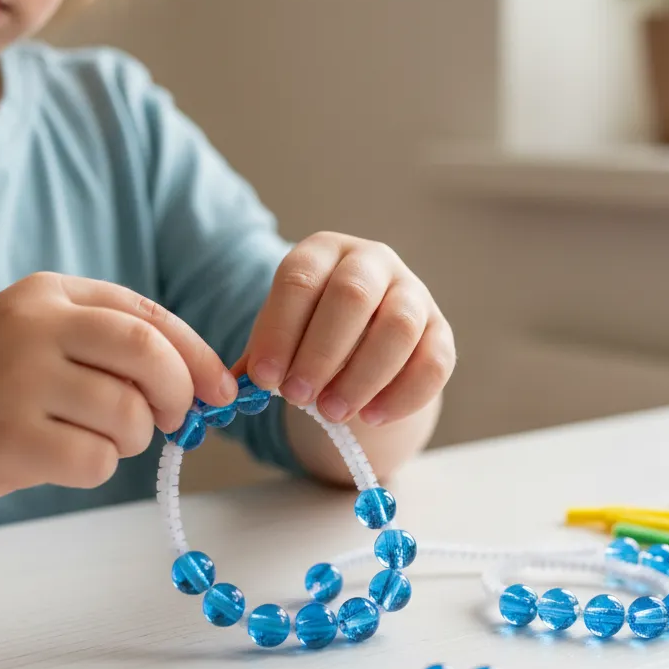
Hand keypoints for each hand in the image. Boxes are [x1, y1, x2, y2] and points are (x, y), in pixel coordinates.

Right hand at [0, 272, 235, 513]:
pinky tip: (59, 459)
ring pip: (129, 414)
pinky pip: (97, 459)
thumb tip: (205, 385)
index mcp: (49, 294)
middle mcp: (34, 326)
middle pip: (149, 353)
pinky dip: (96, 468)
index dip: (197, 356)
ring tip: (89, 437)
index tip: (221, 390)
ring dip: (130, 439)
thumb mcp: (41, 341)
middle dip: (178, 394)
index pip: (148, 317)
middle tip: (174, 419)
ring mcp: (18, 379)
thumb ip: (113, 349)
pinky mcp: (8, 436)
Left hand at [237, 232, 454, 425]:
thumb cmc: (310, 332)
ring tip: (332, 413)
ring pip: (398, 327)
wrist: (363, 334)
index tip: (264, 379)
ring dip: (362, 376)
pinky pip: (434, 361)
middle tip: (298, 397)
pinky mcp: (441, 330)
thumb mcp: (280, 334)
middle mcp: (373, 261)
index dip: (280, 330)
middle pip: (353, 296)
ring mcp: (413, 292)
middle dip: (321, 352)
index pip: (300, 279)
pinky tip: (372, 417)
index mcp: (323, 251)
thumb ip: (259, 359)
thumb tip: (227, 391)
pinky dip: (404, 394)